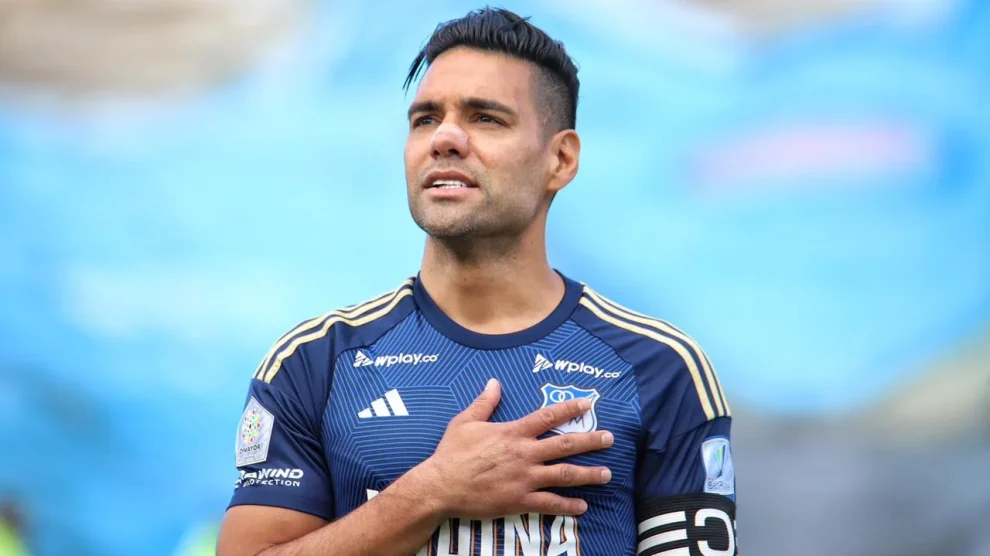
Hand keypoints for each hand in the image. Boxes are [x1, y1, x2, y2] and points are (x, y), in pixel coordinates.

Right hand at [420, 378, 613, 518]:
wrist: (440, 485)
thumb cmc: (451, 453)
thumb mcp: (466, 422)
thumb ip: (484, 402)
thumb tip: (494, 382)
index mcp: (513, 432)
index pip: (548, 416)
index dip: (569, 409)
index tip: (587, 404)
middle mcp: (524, 454)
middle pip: (564, 445)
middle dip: (590, 441)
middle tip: (609, 438)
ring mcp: (524, 478)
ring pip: (564, 475)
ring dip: (588, 474)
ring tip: (607, 474)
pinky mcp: (519, 500)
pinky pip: (549, 503)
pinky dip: (568, 505)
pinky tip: (583, 506)